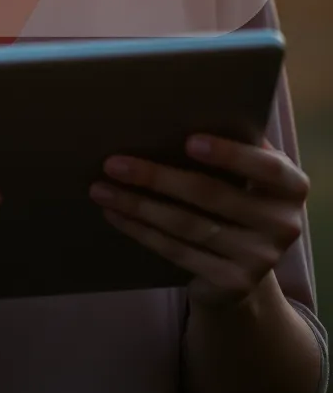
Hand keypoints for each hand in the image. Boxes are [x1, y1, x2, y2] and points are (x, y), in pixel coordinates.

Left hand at [88, 133, 309, 308]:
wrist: (245, 272)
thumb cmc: (238, 201)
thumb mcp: (246, 175)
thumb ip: (233, 146)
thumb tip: (175, 109)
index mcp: (291, 186)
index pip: (265, 167)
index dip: (229, 154)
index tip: (189, 141)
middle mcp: (283, 224)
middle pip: (211, 195)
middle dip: (156, 177)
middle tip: (112, 163)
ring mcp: (260, 259)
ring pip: (187, 225)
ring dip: (138, 205)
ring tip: (101, 188)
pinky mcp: (232, 283)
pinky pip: (177, 252)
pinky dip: (141, 231)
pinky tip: (115, 214)